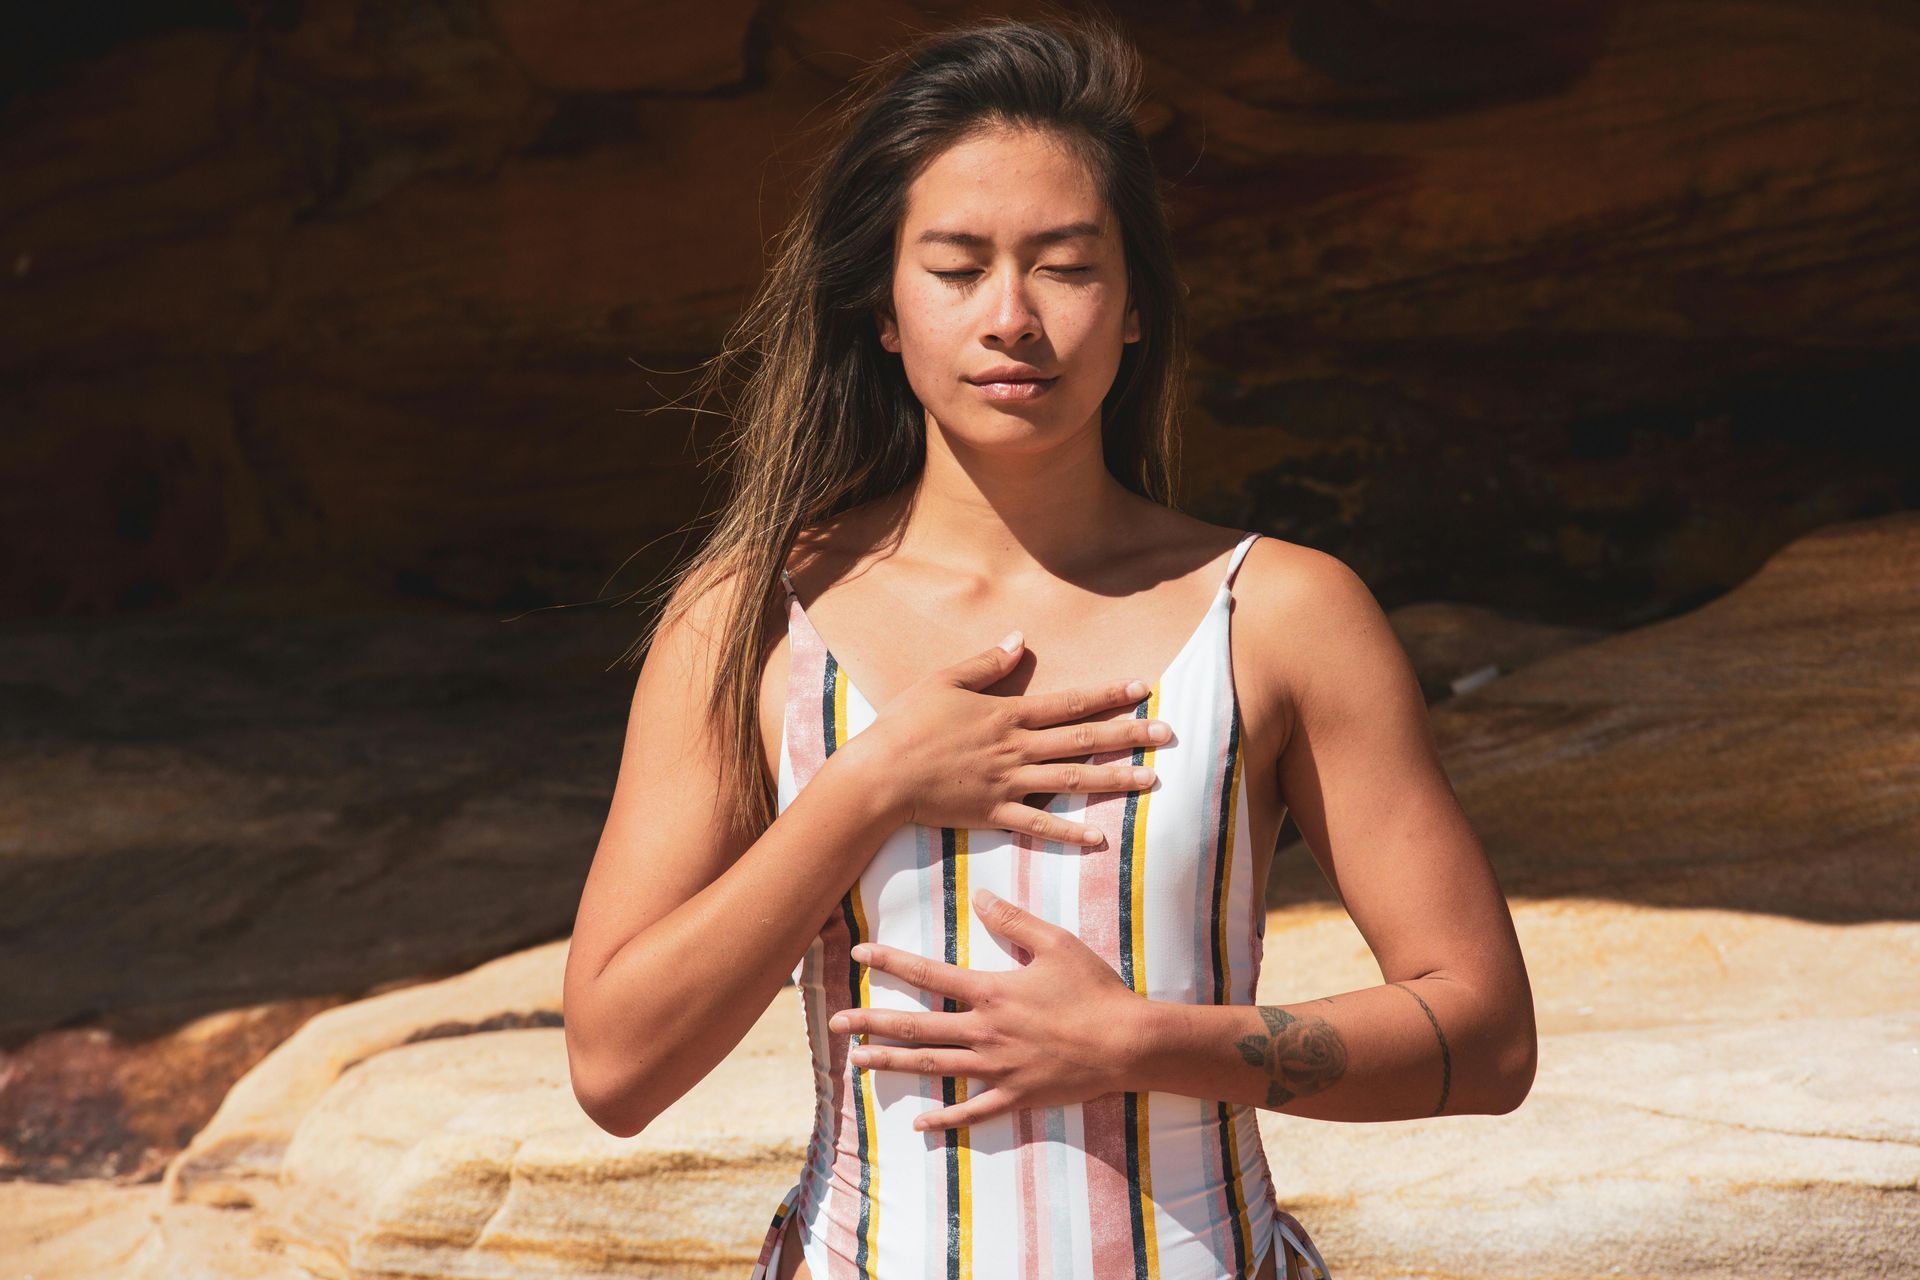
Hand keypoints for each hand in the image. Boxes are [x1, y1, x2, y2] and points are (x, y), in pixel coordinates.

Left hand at [825, 887, 1146, 1131]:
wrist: (1128, 1043)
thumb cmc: (1095, 990)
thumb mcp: (1057, 944)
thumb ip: (1014, 921)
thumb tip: (980, 897)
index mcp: (992, 991)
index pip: (929, 974)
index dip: (891, 963)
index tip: (860, 955)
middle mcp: (985, 1031)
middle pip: (917, 1026)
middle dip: (872, 1022)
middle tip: (836, 1021)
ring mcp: (997, 1067)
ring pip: (933, 1067)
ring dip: (892, 1064)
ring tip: (857, 1062)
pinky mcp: (1016, 1096)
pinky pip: (972, 1111)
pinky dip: (945, 1119)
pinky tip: (919, 1125)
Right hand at [843, 632, 1170, 847]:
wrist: (880, 775)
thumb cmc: (906, 724)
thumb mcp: (944, 681)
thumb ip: (986, 663)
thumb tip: (1020, 640)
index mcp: (1007, 715)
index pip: (1068, 702)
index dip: (1107, 695)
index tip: (1141, 689)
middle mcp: (1016, 749)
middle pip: (1082, 740)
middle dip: (1129, 735)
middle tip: (1168, 734)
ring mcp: (1008, 784)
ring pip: (1072, 782)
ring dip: (1115, 780)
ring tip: (1152, 780)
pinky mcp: (994, 814)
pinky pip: (1039, 827)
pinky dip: (1070, 834)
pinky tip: (1100, 839)